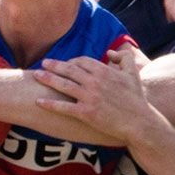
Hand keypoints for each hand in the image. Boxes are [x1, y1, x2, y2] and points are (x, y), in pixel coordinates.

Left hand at [36, 45, 157, 141]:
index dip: (71, 61)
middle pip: (69, 70)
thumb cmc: (136, 98)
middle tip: (43, 64)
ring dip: (48, 79)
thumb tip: (110, 52)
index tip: (64, 64)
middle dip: (54, 66)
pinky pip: (64, 107)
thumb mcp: (133, 73)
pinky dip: (50, 104)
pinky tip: (38, 102)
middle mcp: (94, 82)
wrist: (139, 122)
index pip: (82, 61)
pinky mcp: (86, 113)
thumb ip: (123, 57)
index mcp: (104, 71)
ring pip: (63, 85)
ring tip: (36, 76)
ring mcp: (89, 98)